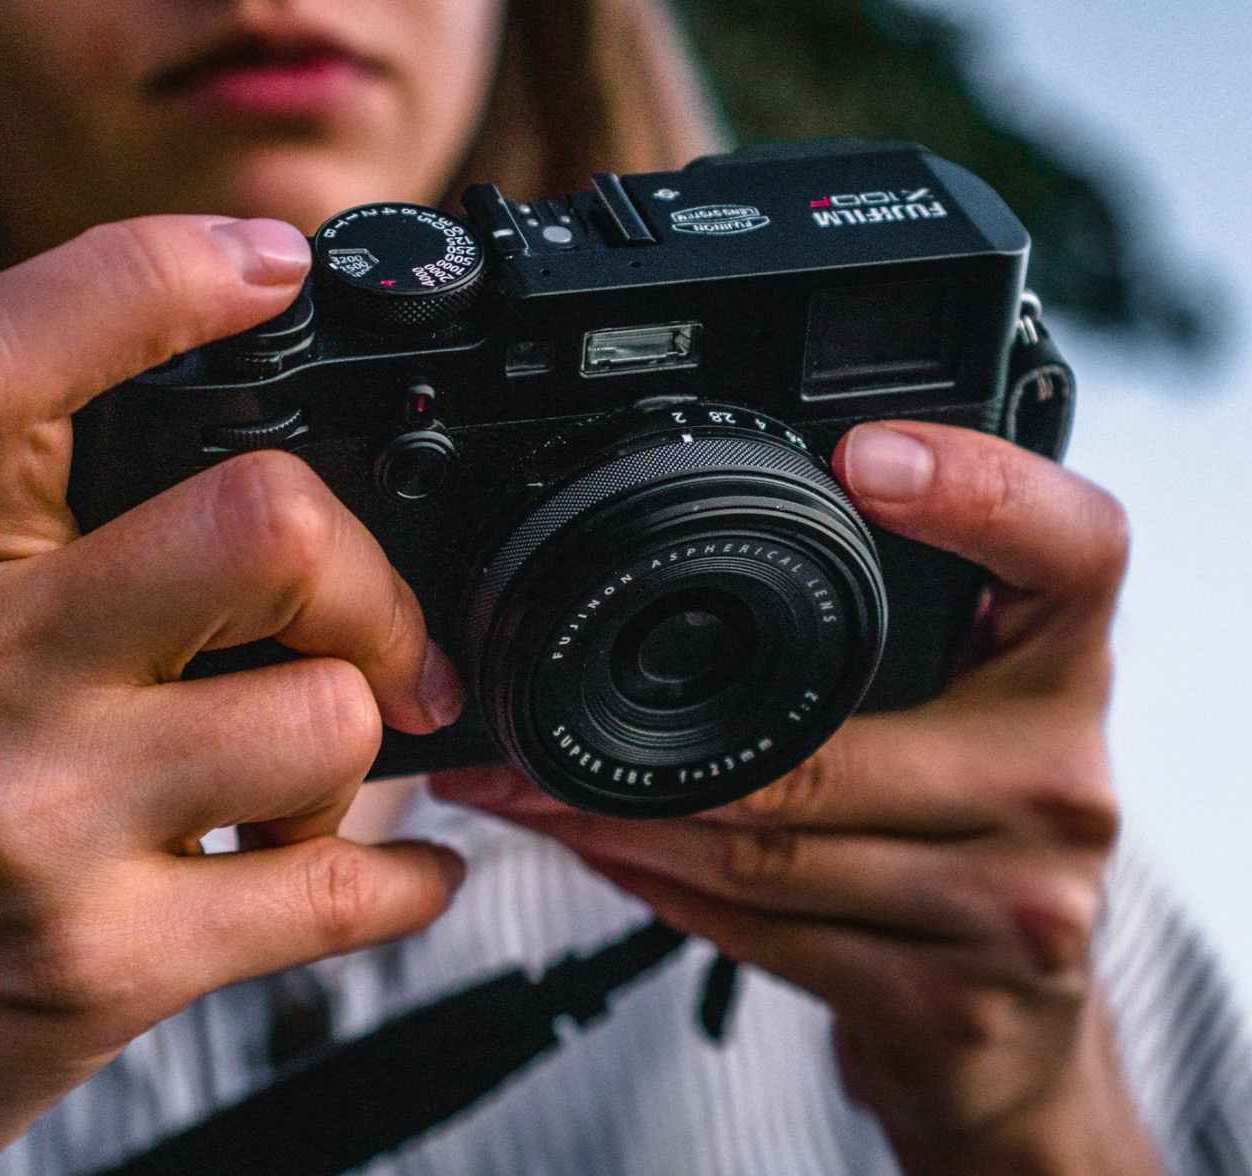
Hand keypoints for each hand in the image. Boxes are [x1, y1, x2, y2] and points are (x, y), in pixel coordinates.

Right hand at [0, 216, 464, 1175]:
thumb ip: (47, 565)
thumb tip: (253, 498)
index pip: (5, 365)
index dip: (146, 276)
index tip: (264, 263)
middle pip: (255, 524)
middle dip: (366, 579)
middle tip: (371, 635)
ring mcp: (42, 826)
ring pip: (326, 718)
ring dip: (365, 760)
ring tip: (312, 793)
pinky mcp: (104, 963)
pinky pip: (340, 894)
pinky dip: (409, 883)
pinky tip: (398, 878)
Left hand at [433, 422, 1160, 1172]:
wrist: (1022, 1030)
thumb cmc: (971, 833)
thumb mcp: (964, 709)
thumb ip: (888, 633)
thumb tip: (686, 576)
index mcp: (1062, 671)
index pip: (1069, 550)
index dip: (978, 487)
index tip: (862, 458)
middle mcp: (1060, 779)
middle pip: (820, 752)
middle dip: (647, 756)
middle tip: (526, 735)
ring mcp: (1014, 902)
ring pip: (771, 853)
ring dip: (624, 829)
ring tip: (530, 797)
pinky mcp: (952, 1002)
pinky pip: (766, 937)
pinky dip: (662, 894)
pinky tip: (607, 861)